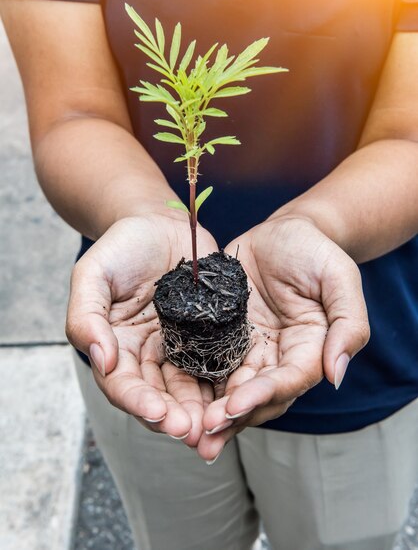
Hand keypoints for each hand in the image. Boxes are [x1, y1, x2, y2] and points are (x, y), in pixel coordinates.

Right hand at [66, 215, 217, 445]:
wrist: (159, 223)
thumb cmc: (122, 246)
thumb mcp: (93, 273)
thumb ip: (86, 315)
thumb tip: (101, 359)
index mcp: (115, 345)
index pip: (122, 384)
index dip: (138, 401)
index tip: (158, 413)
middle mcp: (147, 354)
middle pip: (158, 394)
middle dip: (173, 415)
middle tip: (191, 431)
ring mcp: (180, 345)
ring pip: (189, 386)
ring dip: (200, 409)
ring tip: (215, 424)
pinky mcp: (209, 334)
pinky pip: (217, 362)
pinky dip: (225, 382)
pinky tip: (237, 394)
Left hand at [199, 216, 369, 460]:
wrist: (282, 231)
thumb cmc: (313, 250)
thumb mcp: (339, 277)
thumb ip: (348, 324)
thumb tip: (335, 375)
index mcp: (309, 348)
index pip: (288, 379)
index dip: (262, 394)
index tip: (235, 405)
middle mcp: (277, 356)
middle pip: (257, 394)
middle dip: (232, 415)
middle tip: (203, 433)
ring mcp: (247, 348)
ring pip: (230, 388)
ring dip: (211, 412)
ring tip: (187, 432)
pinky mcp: (222, 336)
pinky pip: (207, 363)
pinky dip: (194, 384)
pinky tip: (173, 399)